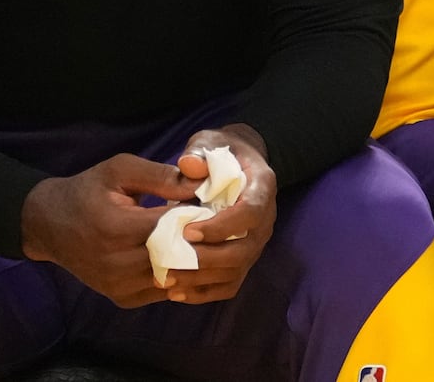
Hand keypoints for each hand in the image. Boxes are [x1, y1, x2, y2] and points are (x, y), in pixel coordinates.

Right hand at [21, 153, 199, 306]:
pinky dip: (176, 275)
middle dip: (200, 240)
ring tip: (202, 239)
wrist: (49, 225)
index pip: (174, 227)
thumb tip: (200, 181)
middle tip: (216, 224)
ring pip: (174, 278)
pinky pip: (162, 291)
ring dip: (192, 260)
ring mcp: (119, 286)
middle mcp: (117, 263)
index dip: (198, 215)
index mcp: (116, 227)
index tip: (214, 204)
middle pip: (177, 256)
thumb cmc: (87, 191)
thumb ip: (160, 176)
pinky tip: (182, 256)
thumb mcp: (119, 170)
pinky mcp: (121, 298)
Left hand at [163, 123, 277, 304]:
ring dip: (202, 280)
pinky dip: (204, 292)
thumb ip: (199, 152)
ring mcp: (256, 242)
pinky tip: (176, 293)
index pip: (250, 213)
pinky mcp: (244, 258)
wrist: (236, 164)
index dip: (221, 227)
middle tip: (172, 260)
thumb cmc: (220, 151)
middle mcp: (265, 220)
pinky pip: (229, 283)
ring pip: (236, 271)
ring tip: (167, 279)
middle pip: (244, 251)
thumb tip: (188, 166)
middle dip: (207, 259)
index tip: (188, 231)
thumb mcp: (210, 142)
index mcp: (262, 187)